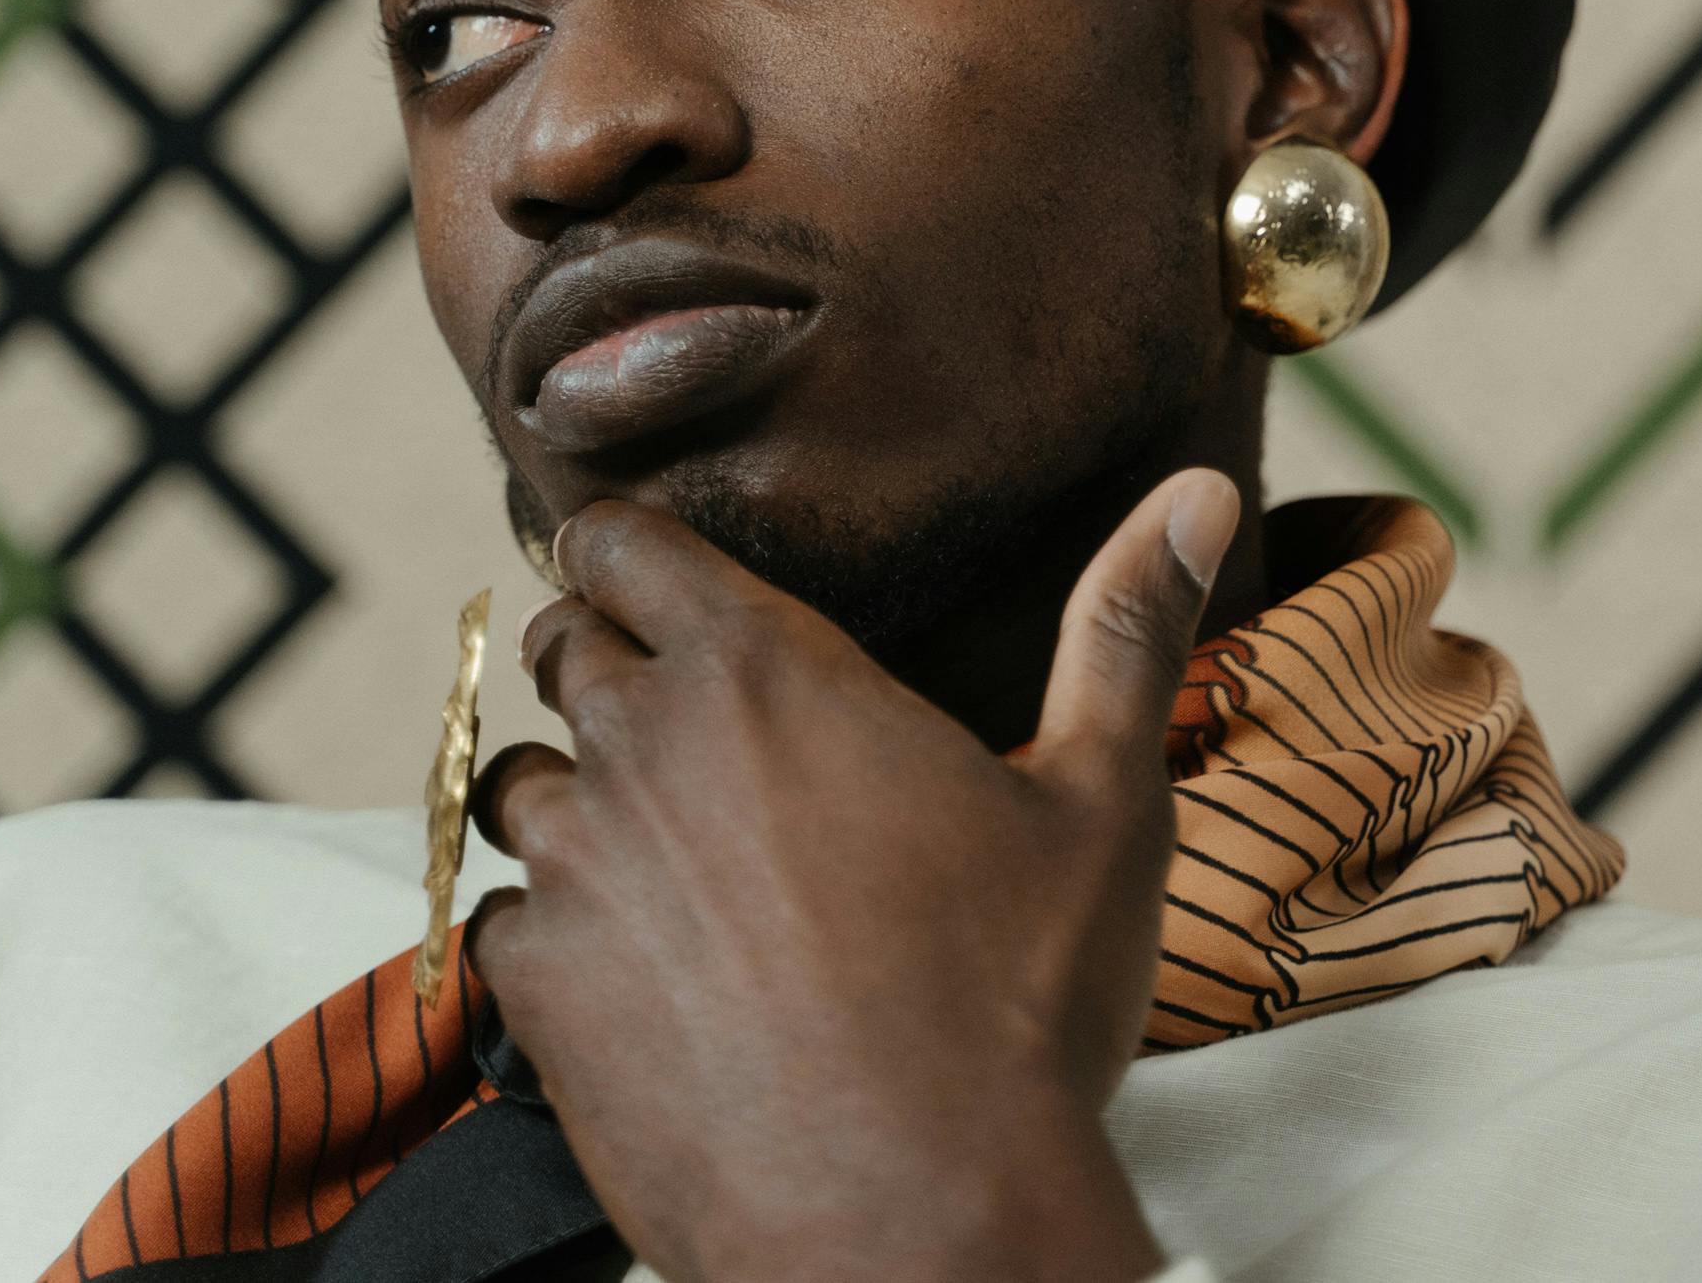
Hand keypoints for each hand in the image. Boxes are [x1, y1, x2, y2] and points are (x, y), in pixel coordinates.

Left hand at [465, 468, 1240, 1282]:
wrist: (917, 1217)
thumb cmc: (1020, 1000)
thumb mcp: (1106, 800)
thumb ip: (1127, 629)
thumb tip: (1201, 491)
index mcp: (767, 670)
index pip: (625, 545)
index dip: (627, 549)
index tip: (647, 568)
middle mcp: (647, 748)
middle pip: (564, 653)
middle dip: (607, 662)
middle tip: (683, 714)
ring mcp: (577, 872)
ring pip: (516, 785)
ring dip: (574, 796)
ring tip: (659, 844)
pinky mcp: (538, 994)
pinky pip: (499, 920)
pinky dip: (552, 927)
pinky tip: (635, 961)